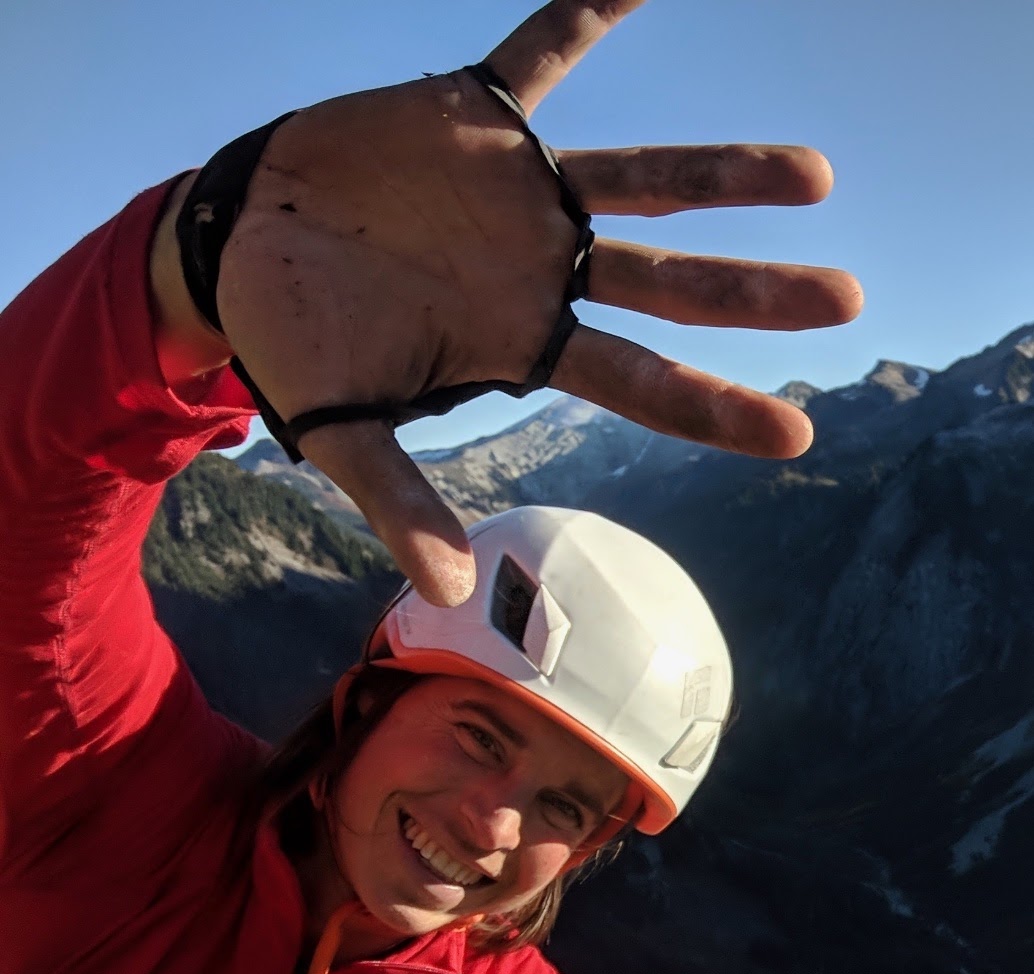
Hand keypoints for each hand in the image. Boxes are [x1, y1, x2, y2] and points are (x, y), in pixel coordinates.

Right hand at [213, 0, 861, 605]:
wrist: (243, 249)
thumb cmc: (298, 344)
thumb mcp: (344, 431)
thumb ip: (400, 501)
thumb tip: (447, 595)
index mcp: (520, 343)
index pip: (636, 382)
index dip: (712, 410)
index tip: (793, 432)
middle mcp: (541, 269)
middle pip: (669, 285)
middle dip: (753, 293)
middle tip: (847, 299)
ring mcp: (518, 194)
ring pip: (641, 181)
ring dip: (722, 178)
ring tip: (813, 178)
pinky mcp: (477, 119)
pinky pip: (545, 49)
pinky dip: (593, 11)